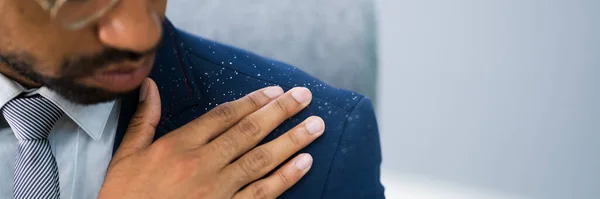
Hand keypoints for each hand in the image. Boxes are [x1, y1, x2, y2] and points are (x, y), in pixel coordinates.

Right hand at [97, 78, 324, 198]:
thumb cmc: (124, 196)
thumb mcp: (127, 155)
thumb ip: (144, 118)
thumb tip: (150, 85)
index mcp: (179, 145)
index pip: (225, 115)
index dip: (253, 101)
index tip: (275, 91)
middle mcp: (203, 163)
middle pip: (249, 131)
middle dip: (281, 112)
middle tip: (305, 97)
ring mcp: (217, 190)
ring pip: (261, 159)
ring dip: (292, 140)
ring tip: (316, 125)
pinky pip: (261, 193)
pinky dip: (285, 178)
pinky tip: (304, 163)